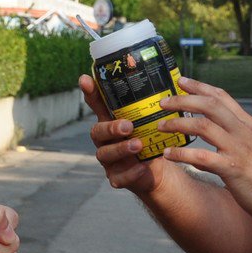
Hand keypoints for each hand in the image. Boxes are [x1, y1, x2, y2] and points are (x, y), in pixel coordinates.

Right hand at [78, 74, 163, 196]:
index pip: (96, 104)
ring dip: (121, 149)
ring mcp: (108, 160)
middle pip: (97, 132)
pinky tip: (142, 167)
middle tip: (128, 125)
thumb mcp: (148, 120)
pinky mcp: (116, 178)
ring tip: (138, 145)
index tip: (85, 79)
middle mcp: (104, 139)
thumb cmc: (149, 139)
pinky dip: (130, 173)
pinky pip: (118, 177)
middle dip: (111, 128)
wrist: (157, 170)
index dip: (89, 93)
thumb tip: (166, 74)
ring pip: (105, 154)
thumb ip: (150, 103)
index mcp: (110, 121)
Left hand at [155, 75, 251, 225]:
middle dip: (183, 101)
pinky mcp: (232, 169)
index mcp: (248, 124)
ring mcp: (238, 149)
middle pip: (209, 105)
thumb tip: (205, 147)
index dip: (199, 86)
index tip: (181, 81)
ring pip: (202, 126)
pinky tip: (168, 155)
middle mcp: (243, 131)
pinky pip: (201, 157)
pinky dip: (181, 154)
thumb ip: (230, 141)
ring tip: (162, 126)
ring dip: (178, 124)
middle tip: (163, 102)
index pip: (221, 97)